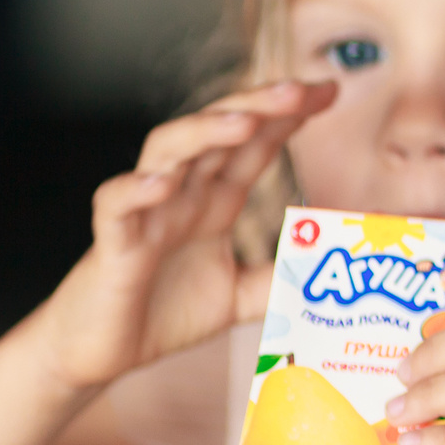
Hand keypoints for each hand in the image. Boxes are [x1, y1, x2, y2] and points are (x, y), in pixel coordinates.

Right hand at [31, 80, 333, 395]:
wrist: (100, 355)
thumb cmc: (163, 313)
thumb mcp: (242, 296)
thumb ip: (287, 277)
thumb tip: (344, 266)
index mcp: (215, 200)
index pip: (255, 143)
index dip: (289, 114)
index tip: (331, 90)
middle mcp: (183, 195)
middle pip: (218, 131)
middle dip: (258, 105)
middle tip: (300, 89)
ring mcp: (145, 214)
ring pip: (167, 151)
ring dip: (204, 131)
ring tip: (244, 121)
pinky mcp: (112, 245)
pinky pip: (116, 206)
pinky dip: (136, 190)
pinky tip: (162, 182)